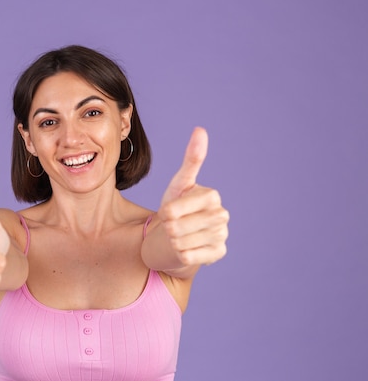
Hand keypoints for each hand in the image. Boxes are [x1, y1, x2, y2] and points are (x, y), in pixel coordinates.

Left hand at [158, 127, 228, 266]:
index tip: (167, 212)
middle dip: (168, 228)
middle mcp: (222, 216)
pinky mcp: (218, 254)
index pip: (175, 209)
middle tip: (171, 226)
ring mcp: (222, 236)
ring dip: (173, 241)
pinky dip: (180, 254)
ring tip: (176, 237)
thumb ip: (192, 159)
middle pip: (177, 227)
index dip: (166, 212)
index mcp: (212, 196)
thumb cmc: (177, 206)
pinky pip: (188, 257)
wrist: (179, 236)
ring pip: (181, 243)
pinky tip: (183, 249)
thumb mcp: (179, 183)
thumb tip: (200, 129)